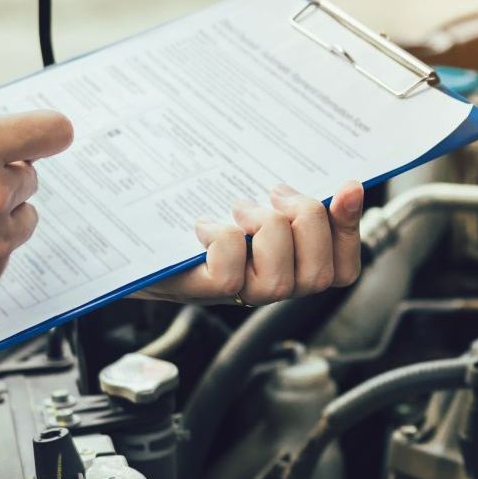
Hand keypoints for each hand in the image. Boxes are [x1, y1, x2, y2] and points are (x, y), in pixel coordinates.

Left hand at [136, 181, 364, 305]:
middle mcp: (267, 284)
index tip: (345, 187)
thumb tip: (351, 185)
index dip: (350, 230)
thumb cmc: (190, 209)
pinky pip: (232, 275)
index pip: (344, 267)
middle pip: (320, 275)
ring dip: (265, 231)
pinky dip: (222, 239)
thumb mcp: (250, 194)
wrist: (126, 229)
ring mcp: (235, 293)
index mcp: (288, 262)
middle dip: (307, 222)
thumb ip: (294, 195)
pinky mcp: (202, 290)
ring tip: (238, 208)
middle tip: (274, 194)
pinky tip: (204, 225)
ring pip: (280, 282)